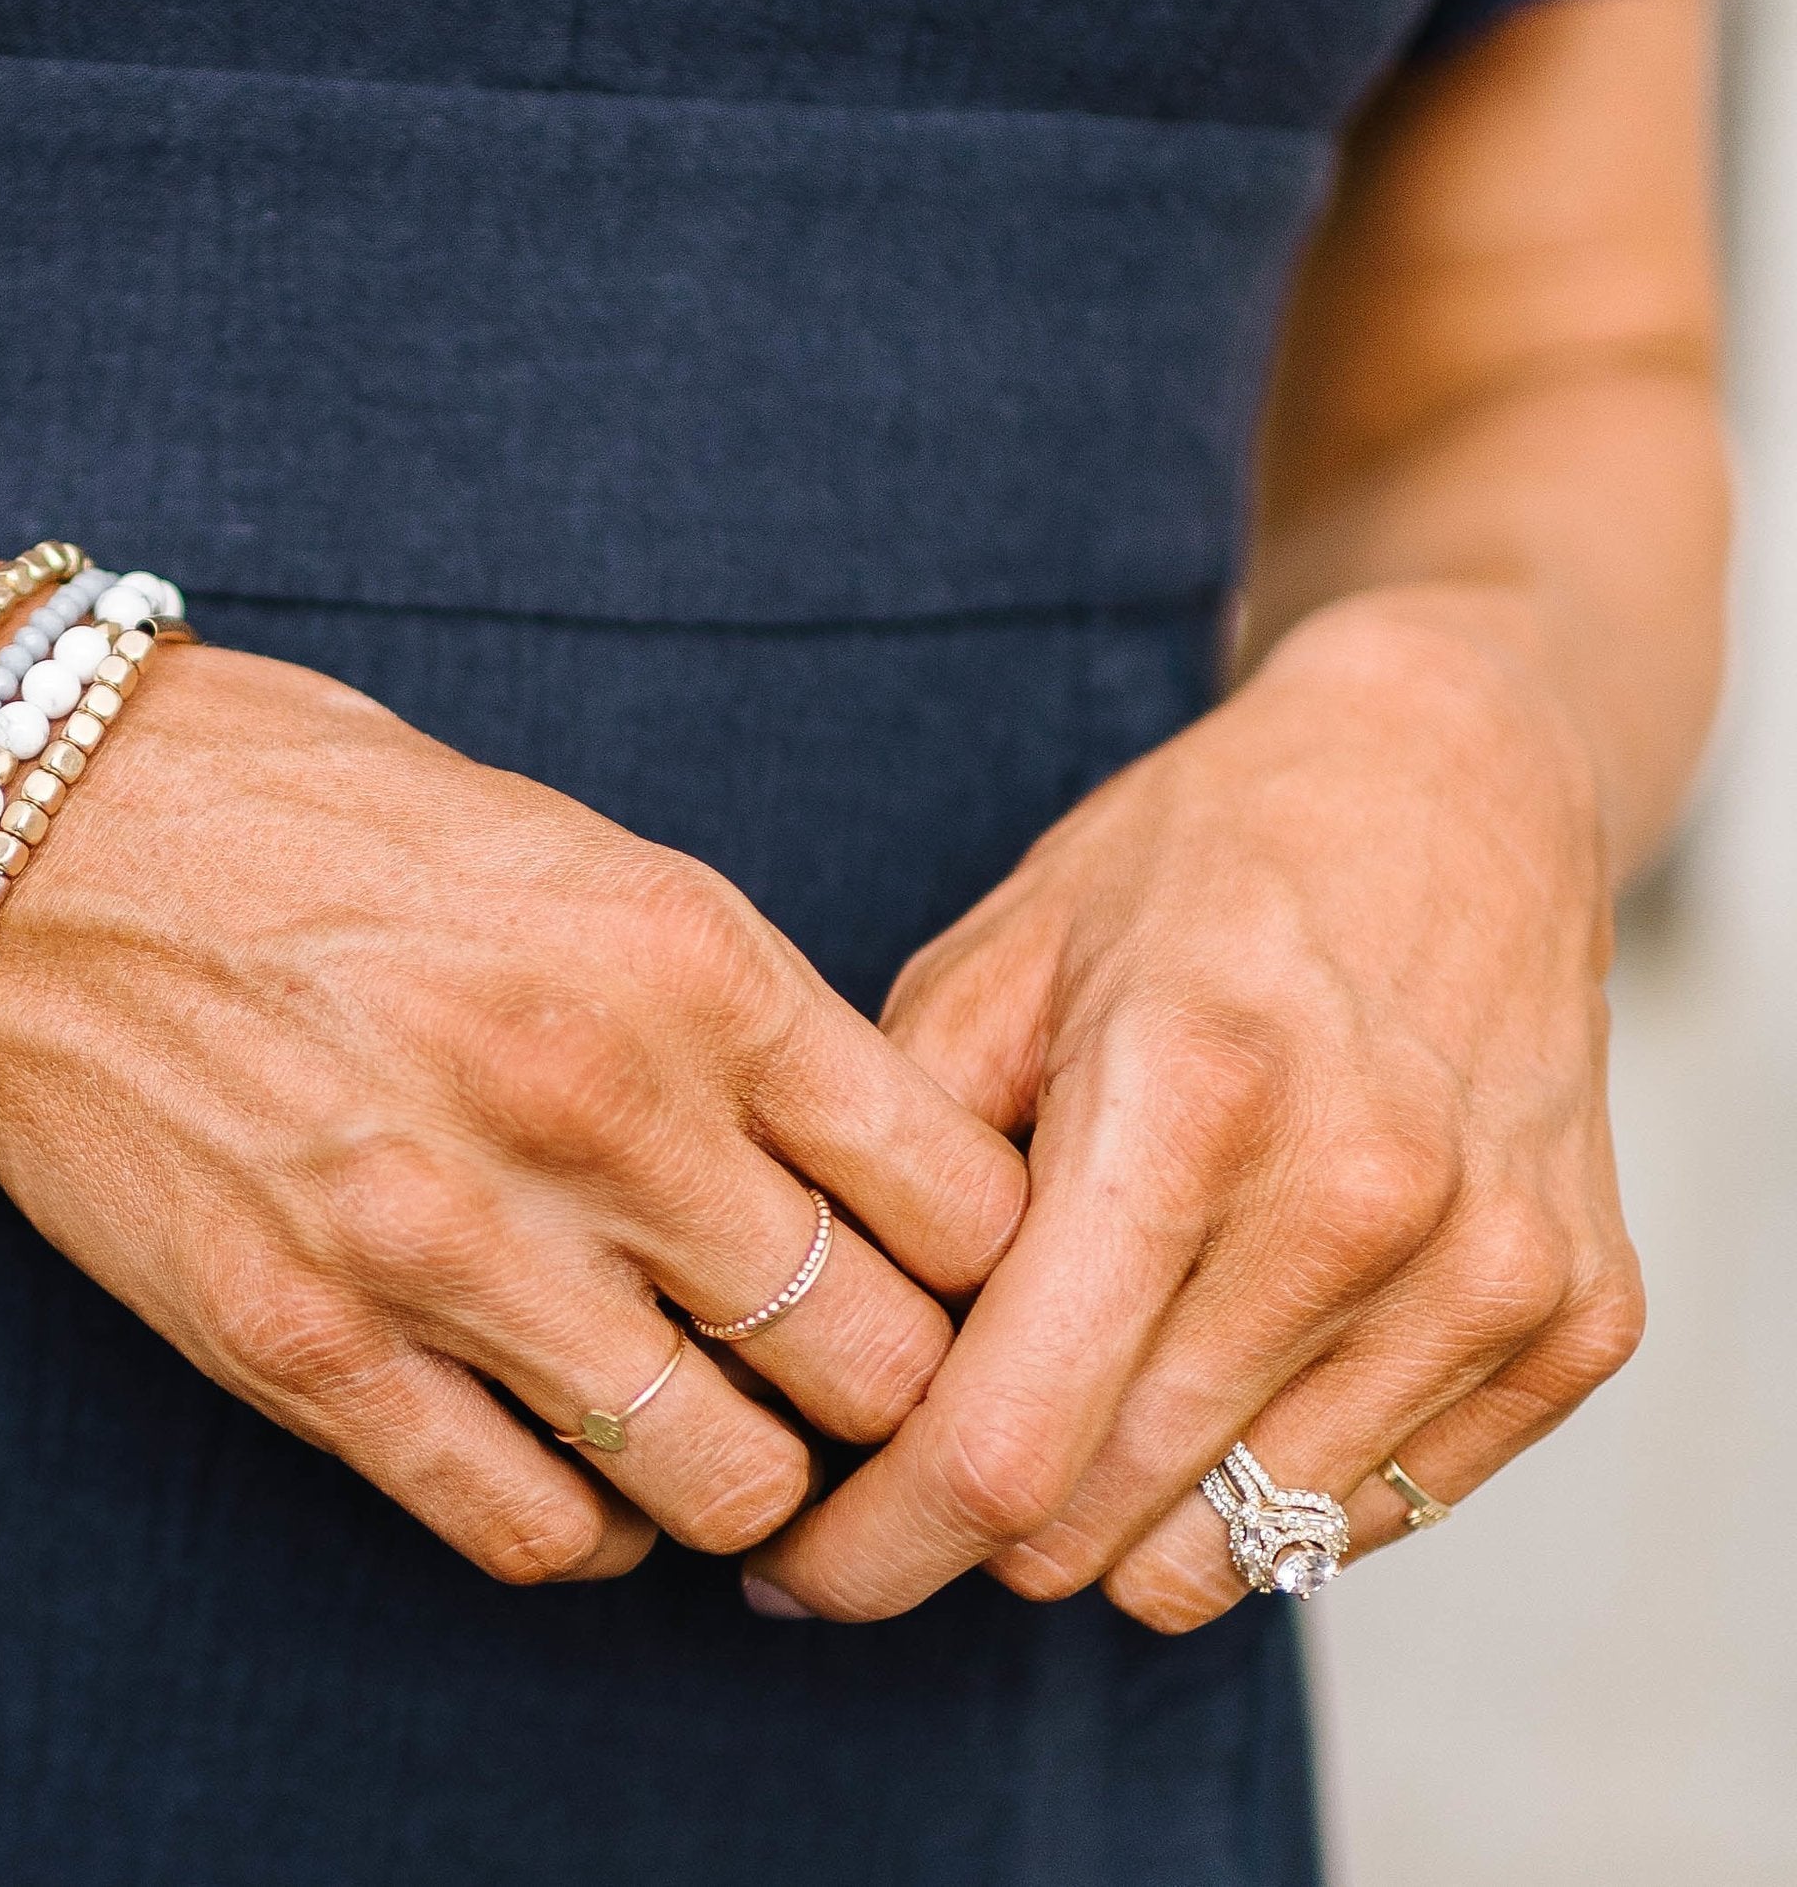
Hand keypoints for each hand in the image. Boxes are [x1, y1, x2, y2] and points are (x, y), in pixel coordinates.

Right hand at [0, 641, 1028, 1583]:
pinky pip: (536, 1530)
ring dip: (735, 1475)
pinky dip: (588, 1530)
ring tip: (700, 1429)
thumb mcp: (580, 856)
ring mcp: (442, 1239)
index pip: (962, 1205)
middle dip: (877, 1395)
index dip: (978, 1273)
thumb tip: (869, 1183)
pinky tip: (573, 1466)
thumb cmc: (317, 825)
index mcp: (689, 960)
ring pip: (726, 1479)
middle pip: (874, 1365)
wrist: (35, 839)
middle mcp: (590, 1104)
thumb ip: (733, 1020)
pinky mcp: (307, 1344)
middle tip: (830, 1382)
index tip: (932, 1281)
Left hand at [745, 592, 1648, 1626]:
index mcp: (1186, 1108)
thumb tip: (809, 1372)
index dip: (874, 1543)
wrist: (1448, 789)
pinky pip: (1359, 1519)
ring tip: (1055, 1403)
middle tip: (897, 1472)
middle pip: (1105, 1519)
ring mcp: (1489, 1275)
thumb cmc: (1186, 874)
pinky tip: (1196, 1376)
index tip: (786, 1572)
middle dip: (967, 1533)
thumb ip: (893, 1175)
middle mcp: (1361, 1206)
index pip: (1006, 1443)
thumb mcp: (991, 969)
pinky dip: (1250, 1491)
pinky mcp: (1575, 1322)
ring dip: (1109, 1524)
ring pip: (1232, 1550)